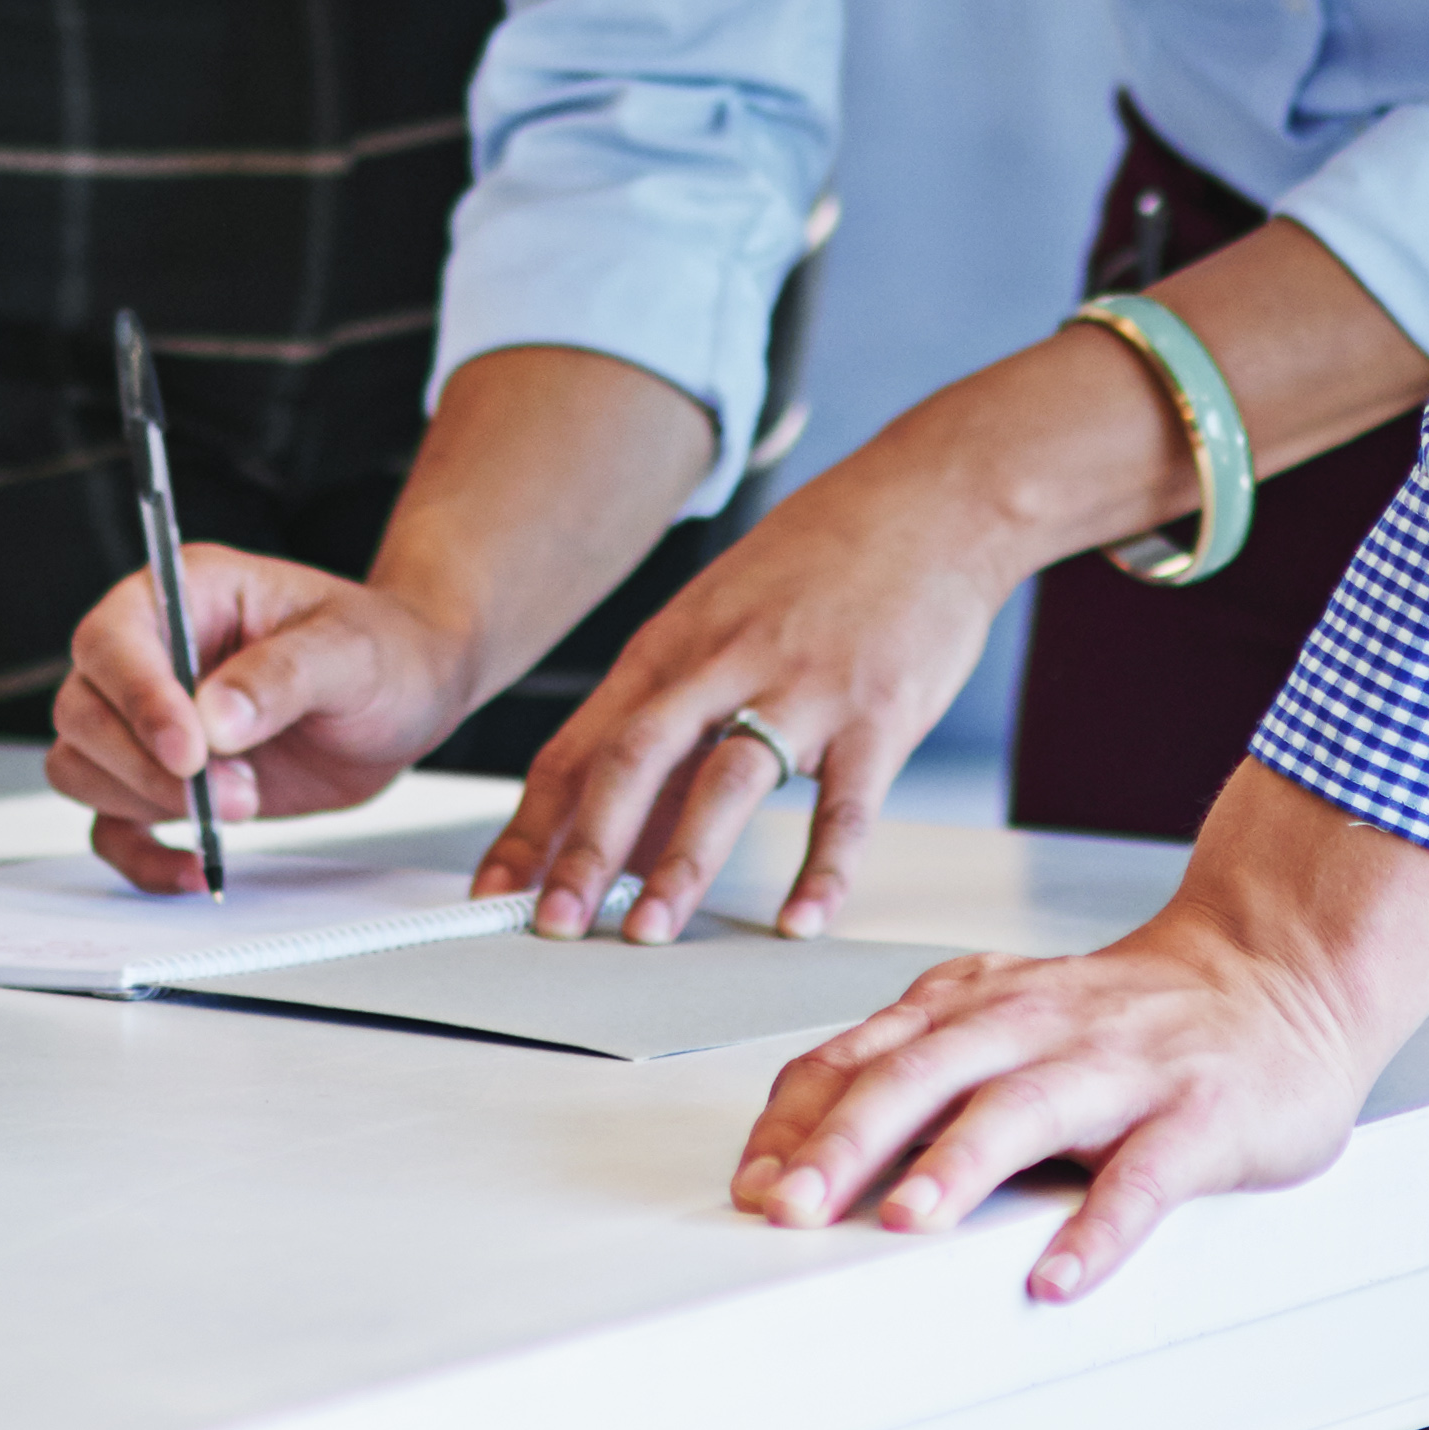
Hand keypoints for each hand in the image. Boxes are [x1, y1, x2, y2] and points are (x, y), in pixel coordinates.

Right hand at [52, 540, 480, 892]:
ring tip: (245, 802)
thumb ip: (282, 676)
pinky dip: (140, 856)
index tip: (192, 752)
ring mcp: (150, 720)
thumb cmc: (382, 648)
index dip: (138, 699)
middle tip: (238, 791)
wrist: (408, 693)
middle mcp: (153, 653)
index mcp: (187, 594)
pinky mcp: (164, 780)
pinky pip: (111, 825)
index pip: (113, 641)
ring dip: (151, 803)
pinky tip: (196, 866)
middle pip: (82, 712)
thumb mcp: (350, 650)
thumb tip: (215, 721)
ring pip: (83, 767)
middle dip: (149, 766)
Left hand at [485, 448, 1032, 943]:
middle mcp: (724, 662)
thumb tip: (629, 832)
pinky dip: (823, 868)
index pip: (578, 746)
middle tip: (554, 923)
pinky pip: (845, 803)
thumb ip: (675, 722)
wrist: (933, 497)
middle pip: (632, 759)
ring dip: (682, 863)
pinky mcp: (878, 712)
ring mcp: (802, 687)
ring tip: (651, 932)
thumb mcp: (723, 620)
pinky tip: (801, 919)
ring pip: (725, 780)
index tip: (495, 890)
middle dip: (585, 848)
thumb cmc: (824, 560)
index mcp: (672, 646)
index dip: (531, 825)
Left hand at [731, 767, 1428, 1298]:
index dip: (799, 1122)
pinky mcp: (1199, 1115)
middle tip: (790, 1208)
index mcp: (978, 1007)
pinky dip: (1100, 1227)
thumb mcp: (1006, 1019)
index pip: (863, 1057)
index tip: (750, 1185)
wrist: (1276, 970)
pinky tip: (1060, 1275)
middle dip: (847, 1141)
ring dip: (960, 1163)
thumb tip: (799, 1144)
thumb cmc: (1128, 1017)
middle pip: (923, 1075)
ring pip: (1026, 1108)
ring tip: (907, 1221)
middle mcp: (1037, 1026)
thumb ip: (918, 1066)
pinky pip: (1145, 1175)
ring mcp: (1120, 1067)